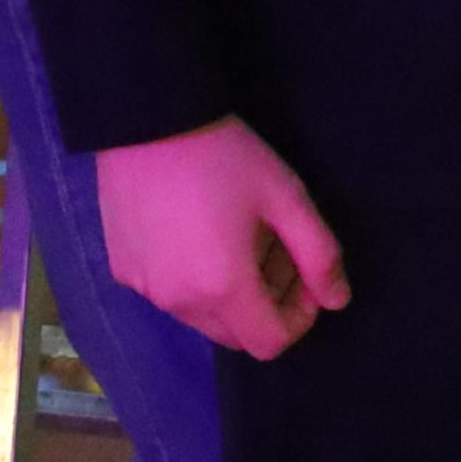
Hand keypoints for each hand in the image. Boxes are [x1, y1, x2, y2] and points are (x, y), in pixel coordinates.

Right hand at [98, 116, 350, 357]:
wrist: (148, 118)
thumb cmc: (226, 156)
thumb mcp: (286, 198)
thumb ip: (320, 256)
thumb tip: (337, 301)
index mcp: (222, 289)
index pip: (270, 343)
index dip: (299, 317)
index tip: (306, 274)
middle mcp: (178, 302)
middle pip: (237, 335)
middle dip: (268, 304)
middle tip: (277, 248)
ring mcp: (145, 289)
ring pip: (203, 318)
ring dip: (232, 294)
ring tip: (240, 236)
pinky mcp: (123, 270)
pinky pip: (170, 294)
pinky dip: (195, 281)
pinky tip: (201, 232)